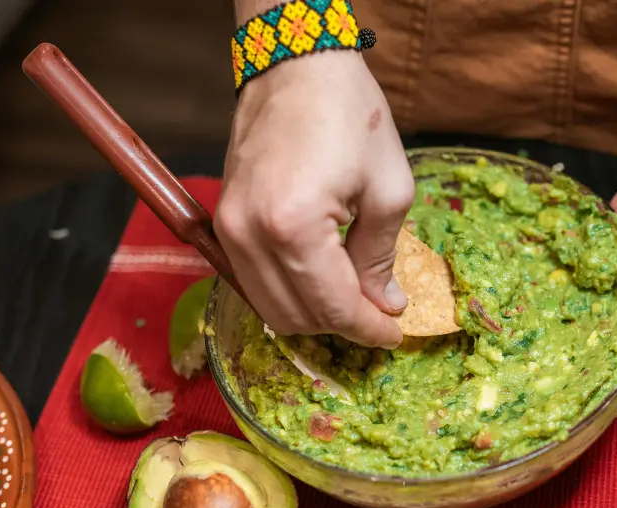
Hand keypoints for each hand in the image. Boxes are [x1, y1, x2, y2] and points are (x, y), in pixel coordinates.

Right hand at [214, 52, 413, 347]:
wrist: (296, 64)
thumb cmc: (350, 115)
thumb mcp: (388, 188)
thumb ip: (380, 256)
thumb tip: (383, 305)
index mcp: (293, 227)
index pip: (330, 306)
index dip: (367, 329)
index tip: (393, 334)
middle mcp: (248, 234)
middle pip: (294, 317)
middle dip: (341, 326)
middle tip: (378, 317)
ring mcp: (228, 228)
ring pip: (268, 307)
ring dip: (312, 314)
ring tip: (352, 301)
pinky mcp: (223, 219)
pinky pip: (252, 280)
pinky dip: (287, 292)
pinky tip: (321, 280)